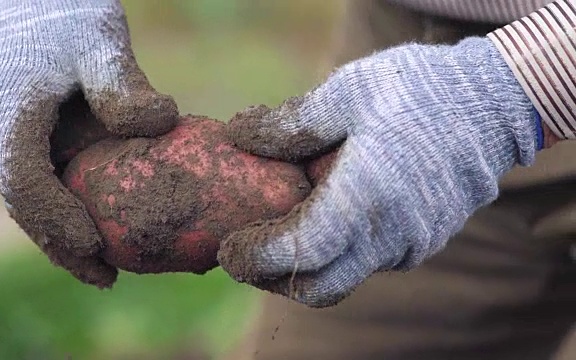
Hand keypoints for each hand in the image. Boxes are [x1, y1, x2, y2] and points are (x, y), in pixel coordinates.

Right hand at [0, 0, 177, 287]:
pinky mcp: (15, 130)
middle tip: (106, 277)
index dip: (56, 222)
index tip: (95, 250)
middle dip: (60, 243)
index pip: (23, 182)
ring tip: (105, 266)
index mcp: (6, 110)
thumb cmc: (69, 13)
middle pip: (22, 202)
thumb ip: (122, 85)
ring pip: (27, 194)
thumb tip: (161, 124)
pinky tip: (99, 223)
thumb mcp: (100, 42)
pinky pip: (37, 177)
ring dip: (61, 231)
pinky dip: (63, 205)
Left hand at [218, 37, 541, 306]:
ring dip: (309, 264)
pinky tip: (330, 214)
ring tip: (286, 224)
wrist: (493, 101)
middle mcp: (391, 235)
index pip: (300, 253)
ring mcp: (413, 244)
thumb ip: (291, 123)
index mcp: (366, 199)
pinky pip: (372, 260)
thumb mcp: (347, 92)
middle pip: (320, 288)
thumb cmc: (418, 90)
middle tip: (249, 250)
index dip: (257, 257)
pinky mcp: (425, 241)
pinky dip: (341, 251)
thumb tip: (239, 135)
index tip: (231, 248)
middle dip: (276, 278)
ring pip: (346, 276)